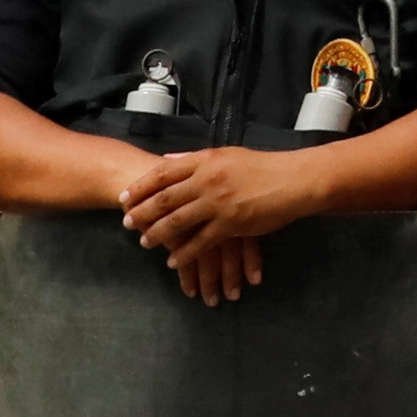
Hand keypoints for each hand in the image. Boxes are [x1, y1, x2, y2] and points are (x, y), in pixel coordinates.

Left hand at [117, 144, 323, 302]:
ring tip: (144, 243)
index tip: (123, 198)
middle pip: (165, 199)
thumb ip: (194, 159)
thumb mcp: (225, 155)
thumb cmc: (259, 166)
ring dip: (158, 234)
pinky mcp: (231, 224)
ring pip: (178, 222)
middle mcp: (207, 180)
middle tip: (125, 223)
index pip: (163, 174)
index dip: (141, 187)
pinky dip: (183, 253)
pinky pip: (200, 243)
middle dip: (142, 212)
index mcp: (204, 161)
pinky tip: (173, 261)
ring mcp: (218, 203)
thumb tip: (166, 160)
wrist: (292, 180)